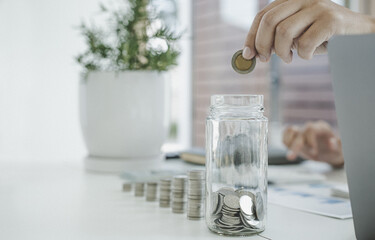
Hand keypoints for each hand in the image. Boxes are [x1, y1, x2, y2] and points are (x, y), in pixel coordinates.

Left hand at [242, 0, 374, 62]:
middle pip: (269, 21)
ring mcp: (317, 7)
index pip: (263, 15)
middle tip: (265, 59)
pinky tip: (308, 55)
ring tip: (289, 58)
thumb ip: (277, 37)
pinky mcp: (331, 20)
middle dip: (262, 44)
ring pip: (284, 32)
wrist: (358, 34)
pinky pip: (305, 43)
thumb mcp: (297, 33)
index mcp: (292, 0)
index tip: (248, 54)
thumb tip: (253, 52)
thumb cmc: (324, 35)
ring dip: (282, 52)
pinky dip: (303, 55)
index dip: (251, 36)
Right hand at [283, 121, 343, 166]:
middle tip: (290, 158)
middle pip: (299, 131)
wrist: (329, 153)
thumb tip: (332, 142)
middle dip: (295, 146)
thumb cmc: (335, 151)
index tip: (313, 152)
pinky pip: (286, 133)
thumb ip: (337, 145)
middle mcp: (311, 128)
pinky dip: (285, 140)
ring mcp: (302, 131)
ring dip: (289, 143)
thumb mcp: (340, 151)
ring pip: (290, 130)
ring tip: (291, 155)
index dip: (310, 141)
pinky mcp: (295, 136)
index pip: (311, 129)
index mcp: (322, 128)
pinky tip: (289, 149)